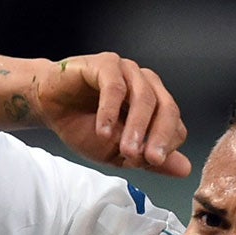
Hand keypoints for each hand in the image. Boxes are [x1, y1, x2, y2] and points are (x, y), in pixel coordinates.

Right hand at [35, 53, 190, 175]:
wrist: (51, 107)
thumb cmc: (84, 126)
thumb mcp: (118, 153)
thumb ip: (149, 161)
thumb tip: (184, 169)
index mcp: (155, 105)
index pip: (175, 125)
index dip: (166, 145)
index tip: (151, 164)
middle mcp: (146, 84)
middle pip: (166, 108)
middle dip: (160, 136)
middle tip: (151, 159)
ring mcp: (127, 71)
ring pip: (144, 96)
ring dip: (137, 127)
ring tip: (126, 150)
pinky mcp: (105, 64)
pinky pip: (114, 87)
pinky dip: (110, 111)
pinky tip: (102, 131)